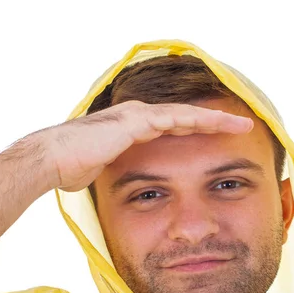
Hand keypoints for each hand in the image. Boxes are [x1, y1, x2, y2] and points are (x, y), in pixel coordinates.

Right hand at [37, 100, 253, 191]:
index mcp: (131, 127)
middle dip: (213, 121)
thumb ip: (112, 167)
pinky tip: (220, 123)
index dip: (196, 131)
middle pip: (184, 117)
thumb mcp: (98, 168)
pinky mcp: (137, 120)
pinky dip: (201, 120)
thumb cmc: (69, 166)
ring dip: (215, 118)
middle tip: (241, 125)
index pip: (171, 127)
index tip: (217, 138)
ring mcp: (138, 116)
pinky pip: (177, 118)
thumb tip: (109, 178)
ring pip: (186, 114)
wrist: (52, 159)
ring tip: (241, 123)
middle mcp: (138, 116)